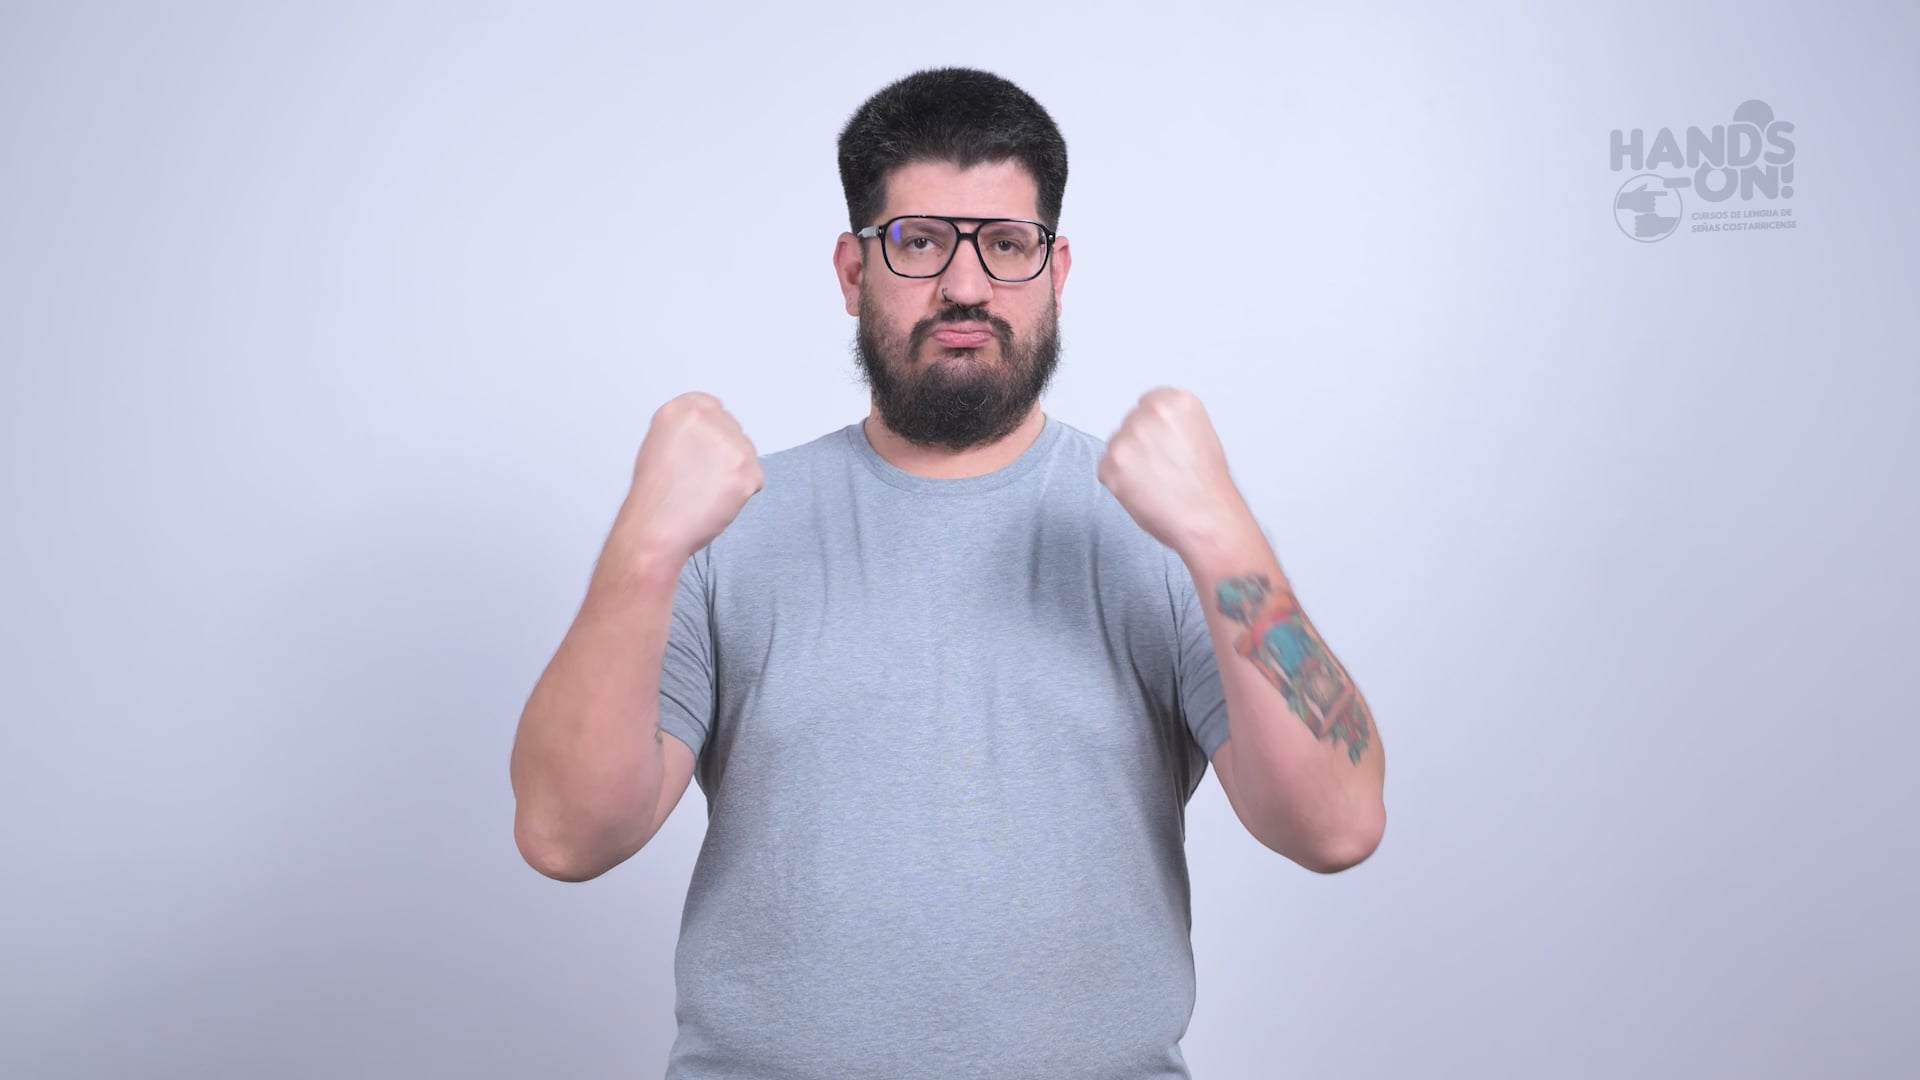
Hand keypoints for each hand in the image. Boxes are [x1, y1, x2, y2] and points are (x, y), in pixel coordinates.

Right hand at [618, 392, 763, 563]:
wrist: (656, 527)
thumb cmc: (653, 496)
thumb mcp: (658, 445)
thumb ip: (687, 432)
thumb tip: (706, 437)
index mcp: (679, 410)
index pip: (713, 408)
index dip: (712, 431)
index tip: (707, 447)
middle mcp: (705, 419)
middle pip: (733, 429)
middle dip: (724, 453)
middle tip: (703, 476)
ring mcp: (729, 443)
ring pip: (746, 453)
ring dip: (734, 471)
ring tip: (705, 489)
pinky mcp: (747, 468)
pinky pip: (755, 478)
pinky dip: (742, 492)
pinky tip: (716, 499)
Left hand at [1096, 387, 1252, 560]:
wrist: (1207, 520)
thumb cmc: (1208, 488)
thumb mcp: (1201, 436)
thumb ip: (1172, 424)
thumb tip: (1153, 428)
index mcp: (1176, 401)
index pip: (1148, 404)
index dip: (1155, 430)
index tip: (1164, 444)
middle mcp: (1149, 414)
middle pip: (1130, 424)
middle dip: (1140, 446)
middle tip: (1163, 468)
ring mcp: (1127, 439)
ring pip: (1117, 447)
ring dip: (1129, 465)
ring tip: (1157, 482)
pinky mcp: (1111, 465)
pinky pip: (1106, 470)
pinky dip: (1119, 484)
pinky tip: (1145, 492)